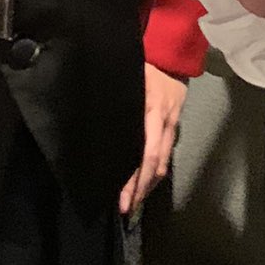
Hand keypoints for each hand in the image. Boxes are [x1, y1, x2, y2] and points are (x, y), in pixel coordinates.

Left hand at [120, 63, 187, 215]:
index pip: (146, 153)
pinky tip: (146, 179)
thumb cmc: (144, 64)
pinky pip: (166, 152)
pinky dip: (156, 168)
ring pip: (163, 161)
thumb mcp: (129, 76)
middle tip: (127, 208)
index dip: (135, 179)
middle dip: (141, 189)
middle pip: (156, 164)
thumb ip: (116, 97)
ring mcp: (172, 125)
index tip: (123, 199)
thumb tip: (90, 116)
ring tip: (135, 200)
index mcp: (153, 110)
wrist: (173, 56)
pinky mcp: (174, 126)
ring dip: (149, 182)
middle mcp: (165, 122)